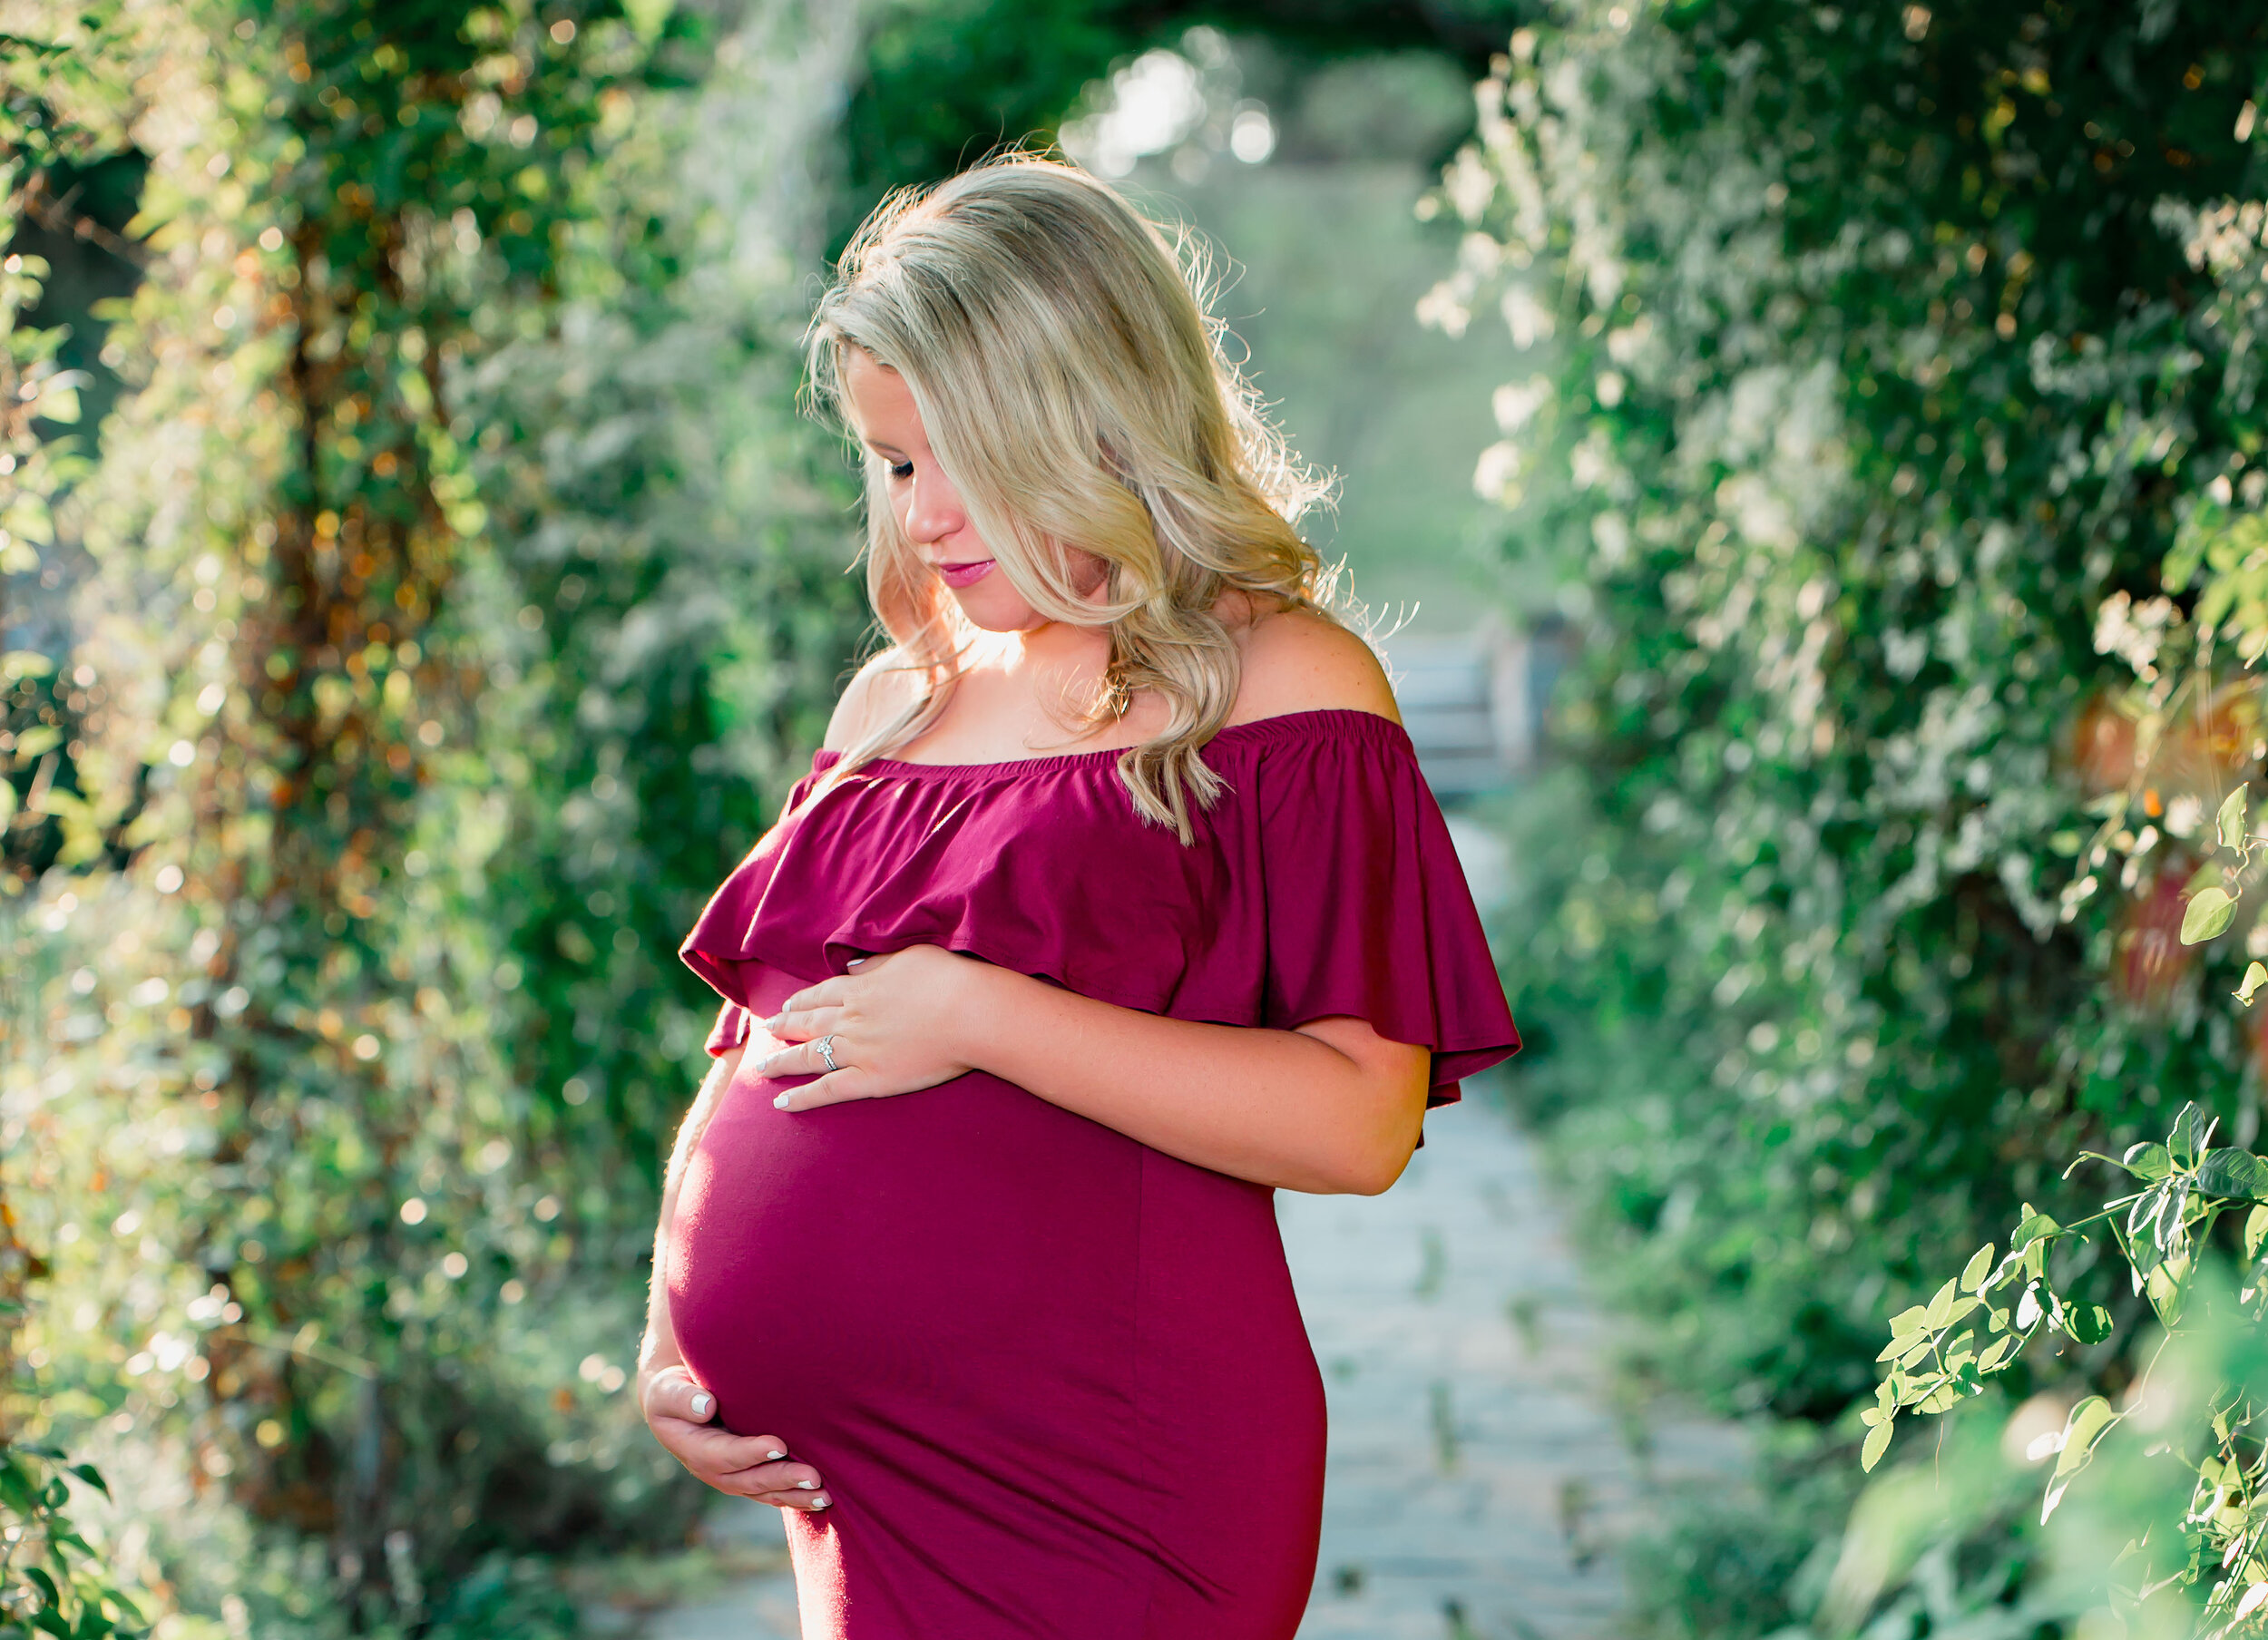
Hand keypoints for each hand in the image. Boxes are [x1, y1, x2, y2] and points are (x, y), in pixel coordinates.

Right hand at [639, 1364, 831, 1512]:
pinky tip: (820, 1500)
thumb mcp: (668, 1389)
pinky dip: (795, 1497)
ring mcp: (732, 1477)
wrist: (681, 1403)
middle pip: (749, 1481)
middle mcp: (713, 1470)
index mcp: (693, 1449)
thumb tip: (705, 1406)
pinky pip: (772, 1491)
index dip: (750, 1453)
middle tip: (813, 1477)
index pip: (723, 1455)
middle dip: (782, 1480)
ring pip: (764, 1492)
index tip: (779, 1445)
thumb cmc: (676, 1389)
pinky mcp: (748, 1476)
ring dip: (794, 1496)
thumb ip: (682, 1398)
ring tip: (824, 1496)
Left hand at [757, 946, 991, 1110]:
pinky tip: (781, 1104)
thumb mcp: (909, 956)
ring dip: (782, 1061)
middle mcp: (851, 1018)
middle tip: (769, 1029)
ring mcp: (857, 1050)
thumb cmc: (949, 979)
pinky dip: (802, 1098)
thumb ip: (877, 963)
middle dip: (786, 1025)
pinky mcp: (871, 1079)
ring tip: (763, 1065)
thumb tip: (852, 967)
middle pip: (808, 1023)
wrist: (969, 1012)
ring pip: (808, 1057)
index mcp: (861, 988)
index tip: (789, 1004)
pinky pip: (827, 1091)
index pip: (822, 994)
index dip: (803, 1000)